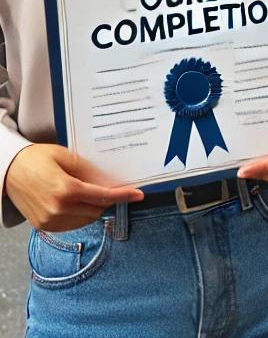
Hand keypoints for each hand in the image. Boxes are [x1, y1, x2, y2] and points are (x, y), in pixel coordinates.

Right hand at [4, 144, 142, 231]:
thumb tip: (111, 182)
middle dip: (108, 200)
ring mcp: (49, 221)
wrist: (9, 171)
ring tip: (88, 191)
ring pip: (86, 219)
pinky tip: (77, 201)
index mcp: (66, 190)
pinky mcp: (43, 226)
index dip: (123, 195)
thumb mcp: (67, 157)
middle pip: (97, 210)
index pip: (103, 197)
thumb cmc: (37, 159)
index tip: (138, 194)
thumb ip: (90, 172)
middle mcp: (57, 209)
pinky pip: (71, 224)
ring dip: (94, 208)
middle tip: (112, 187)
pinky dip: (80, 214)